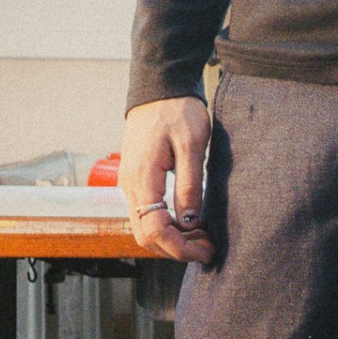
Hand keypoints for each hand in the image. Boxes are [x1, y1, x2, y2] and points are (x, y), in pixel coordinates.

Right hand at [120, 95, 214, 264]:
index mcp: (143, 178)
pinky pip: (147, 216)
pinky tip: (191, 222)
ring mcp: (130, 185)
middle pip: (146, 237)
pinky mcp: (137, 183)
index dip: (179, 247)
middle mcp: (130, 186)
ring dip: (173, 239)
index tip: (206, 249)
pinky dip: (168, 227)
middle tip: (208, 246)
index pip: (153, 230)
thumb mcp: (192, 144)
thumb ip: (190, 185)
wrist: (159, 89)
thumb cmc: (177, 111)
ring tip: (203, 236)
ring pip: (145, 229)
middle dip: (177, 249)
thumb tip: (190, 221)